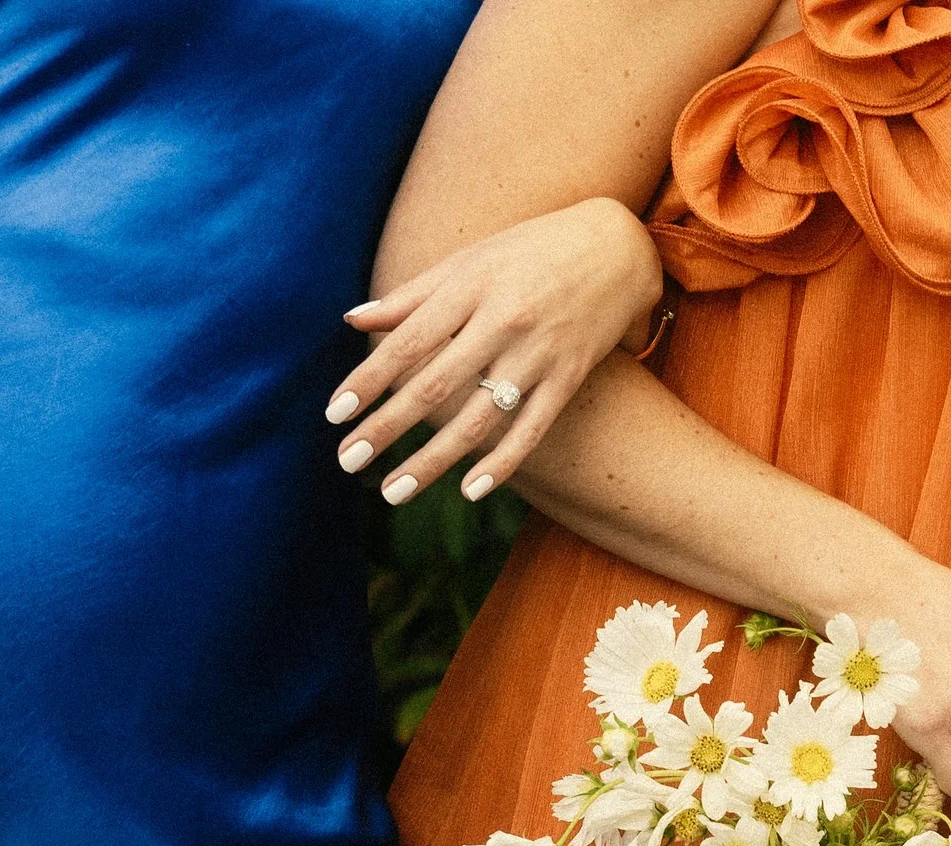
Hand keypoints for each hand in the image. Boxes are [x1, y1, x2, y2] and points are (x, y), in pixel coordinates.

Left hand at [329, 198, 664, 508]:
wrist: (615, 249)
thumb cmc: (531, 251)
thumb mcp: (469, 261)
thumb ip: (413, 295)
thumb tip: (353, 317)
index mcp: (467, 288)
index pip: (406, 342)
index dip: (368, 380)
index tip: (334, 414)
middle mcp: (499, 321)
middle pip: (432, 386)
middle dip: (386, 428)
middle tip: (347, 462)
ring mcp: (535, 354)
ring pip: (476, 419)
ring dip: (431, 461)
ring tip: (394, 492)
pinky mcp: (567, 379)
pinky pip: (530, 431)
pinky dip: (501, 464)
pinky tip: (470, 491)